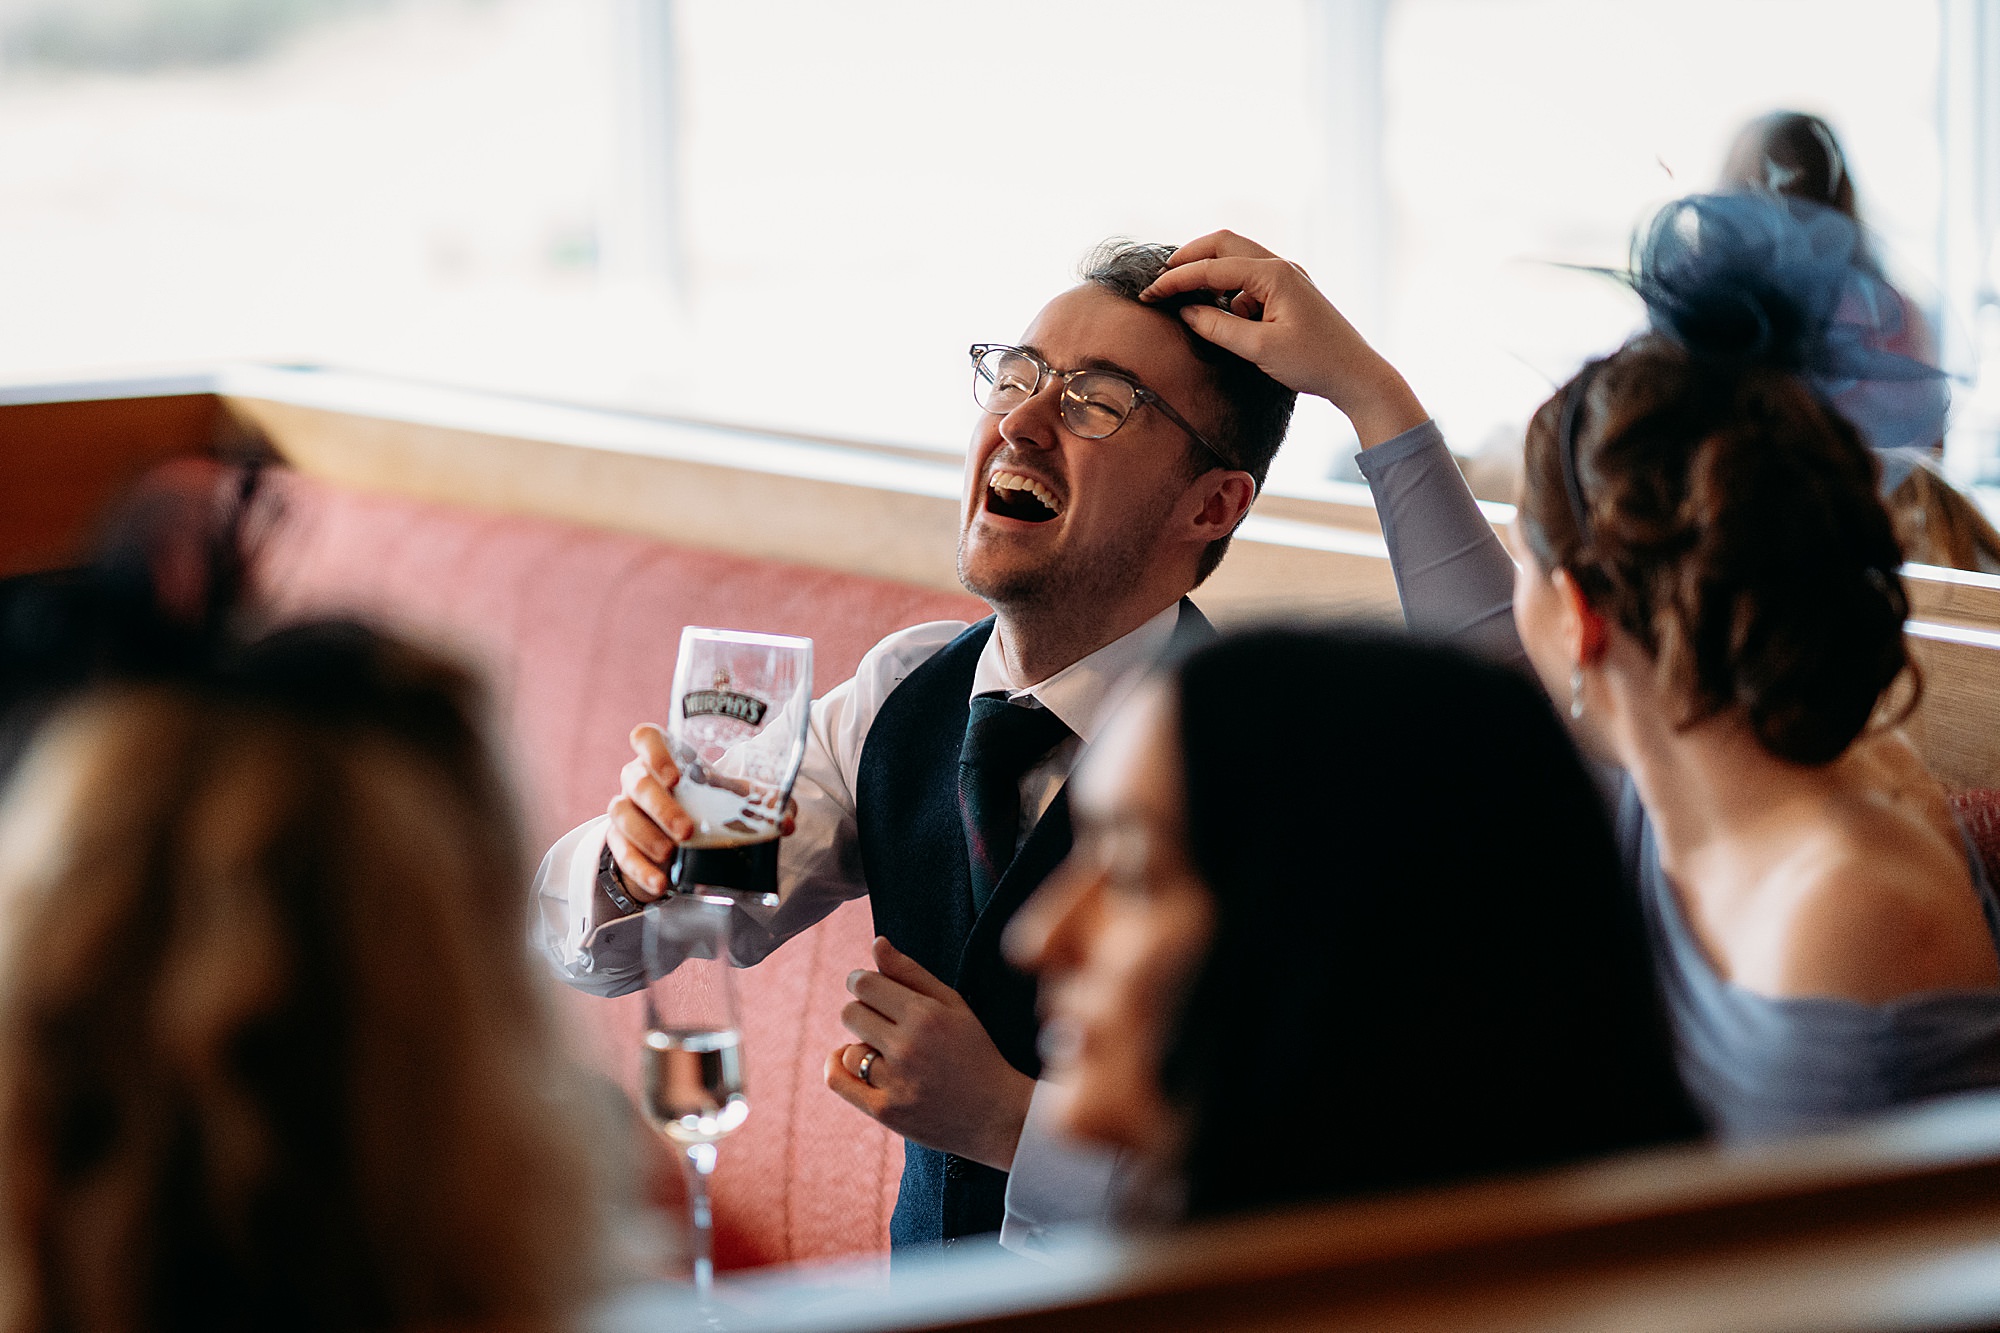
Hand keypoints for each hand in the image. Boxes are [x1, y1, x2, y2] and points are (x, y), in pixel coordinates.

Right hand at [604, 724, 796, 900]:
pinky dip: (639, 868)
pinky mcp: (619, 841)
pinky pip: (620, 851)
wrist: (680, 840)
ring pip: (621, 813)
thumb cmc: (708, 807)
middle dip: (661, 806)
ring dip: (646, 836)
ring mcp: (625, 808)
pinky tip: (660, 883)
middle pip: (636, 781)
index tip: (674, 775)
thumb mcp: (733, 800)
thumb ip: (761, 804)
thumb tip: (788, 822)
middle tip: (686, 831)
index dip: (654, 751)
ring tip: (670, 855)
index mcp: (666, 759)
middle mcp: (639, 779)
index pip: (646, 737)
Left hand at [826, 937, 1034, 1169]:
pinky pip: (838, 1080)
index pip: (865, 984)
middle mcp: (908, 1047)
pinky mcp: (886, 1111)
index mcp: (926, 1015)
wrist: (996, 1115)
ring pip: (849, 1048)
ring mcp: (896, 1082)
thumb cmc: (975, 1052)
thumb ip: (911, 972)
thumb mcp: (953, 1005)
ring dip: (863, 1046)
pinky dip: (837, 1067)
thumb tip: (876, 942)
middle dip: (862, 1012)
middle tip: (883, 1022)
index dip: (861, 982)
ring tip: (889, 1053)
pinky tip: (849, 1060)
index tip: (869, 988)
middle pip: (850, 1013)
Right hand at [1142, 230, 1428, 447]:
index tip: (1149, 295)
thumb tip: (1185, 313)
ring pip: (1237, 259)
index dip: (1176, 281)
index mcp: (1273, 274)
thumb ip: (1217, 328)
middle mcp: (1281, 267)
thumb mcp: (1259, 349)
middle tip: (1161, 278)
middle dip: (1189, 258)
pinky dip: (1228, 291)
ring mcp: (1287, 278)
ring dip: (1209, 272)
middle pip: (1224, 244)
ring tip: (1183, 297)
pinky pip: (1250, 281)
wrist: (1356, 375)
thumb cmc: (1313, 362)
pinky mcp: (1289, 293)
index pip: (1212, 268)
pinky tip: (1221, 317)